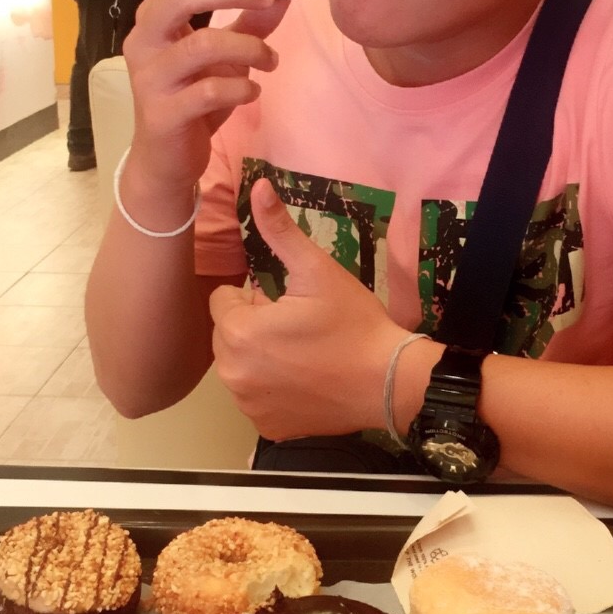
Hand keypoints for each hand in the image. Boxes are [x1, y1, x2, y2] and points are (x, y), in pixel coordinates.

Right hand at [118, 0, 287, 219]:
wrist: (166, 160)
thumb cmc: (194, 99)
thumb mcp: (226, 56)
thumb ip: (252, 22)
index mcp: (156, 17)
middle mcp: (144, 40)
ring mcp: (150, 78)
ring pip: (201, 45)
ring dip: (249, 46)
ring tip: (271, 60)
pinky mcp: (163, 114)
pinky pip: (209, 91)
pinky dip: (241, 87)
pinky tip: (253, 90)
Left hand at [209, 180, 407, 439]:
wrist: (389, 383)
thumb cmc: (354, 323)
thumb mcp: (318, 270)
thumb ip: (280, 230)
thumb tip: (256, 185)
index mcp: (239, 332)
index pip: (223, 301)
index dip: (255, 296)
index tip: (288, 302)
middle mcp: (233, 374)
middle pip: (227, 334)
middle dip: (253, 326)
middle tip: (298, 325)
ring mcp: (248, 406)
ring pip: (240, 367)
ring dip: (260, 357)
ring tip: (303, 352)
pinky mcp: (266, 428)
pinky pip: (255, 398)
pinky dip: (272, 389)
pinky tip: (305, 381)